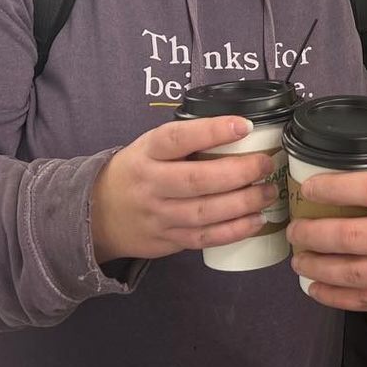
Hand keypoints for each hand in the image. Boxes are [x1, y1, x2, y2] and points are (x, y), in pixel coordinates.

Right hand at [90, 116, 276, 262]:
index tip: (245, 126)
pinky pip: (204, 238)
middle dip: (239, 171)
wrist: (98, 212)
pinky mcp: (168, 240)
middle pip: (197, 179)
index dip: (212, 131)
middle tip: (266, 163)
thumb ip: (187, 139)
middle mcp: (151, 184)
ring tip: (269, 191)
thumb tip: (242, 128)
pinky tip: (257, 220)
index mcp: (148, 152)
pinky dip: (234, 231)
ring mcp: (159, 215)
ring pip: (204, 212)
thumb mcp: (151, 146)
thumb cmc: (139, 170)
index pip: (178, 139)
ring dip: (243, 203)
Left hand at [286, 163, 366, 312]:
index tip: (309, 188)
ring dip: (319, 267)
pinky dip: (335, 297)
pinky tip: (314, 288)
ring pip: (356, 273)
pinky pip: (365, 301)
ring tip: (298, 259)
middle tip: (295, 230)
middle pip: (356, 237)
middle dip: (316, 234)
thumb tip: (347, 165)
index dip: (336, 188)